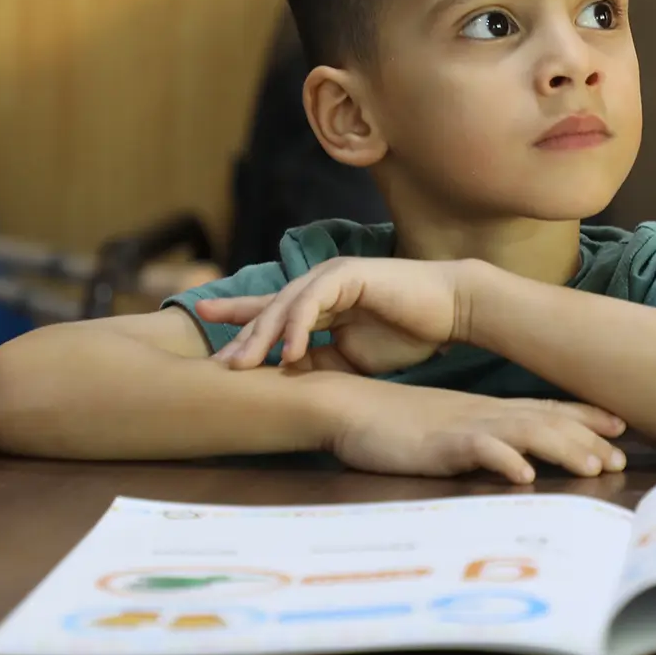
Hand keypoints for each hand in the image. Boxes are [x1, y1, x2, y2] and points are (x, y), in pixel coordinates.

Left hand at [201, 257, 470, 373]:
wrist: (450, 312)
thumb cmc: (407, 333)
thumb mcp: (353, 358)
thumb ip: (320, 363)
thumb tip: (286, 379)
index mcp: (320, 302)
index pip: (271, 311)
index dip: (238, 320)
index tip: (205, 336)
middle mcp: (320, 284)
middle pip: (269, 309)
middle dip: (241, 336)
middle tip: (217, 364)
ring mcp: (332, 275)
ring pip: (285, 305)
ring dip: (263, 336)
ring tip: (243, 364)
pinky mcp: (348, 275)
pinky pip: (313, 302)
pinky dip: (298, 326)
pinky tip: (289, 353)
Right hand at [326, 380, 627, 483]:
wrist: (346, 404)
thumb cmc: (393, 422)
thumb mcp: (446, 428)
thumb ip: (478, 437)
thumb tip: (509, 454)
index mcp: (487, 411)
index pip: (546, 409)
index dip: (585, 417)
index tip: (620, 426)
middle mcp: (484, 415)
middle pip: (547, 422)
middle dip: (587, 439)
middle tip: (620, 458)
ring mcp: (464, 427)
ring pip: (524, 434)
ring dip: (561, 448)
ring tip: (592, 466)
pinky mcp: (439, 443)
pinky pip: (478, 450)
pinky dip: (503, 460)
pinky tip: (524, 475)